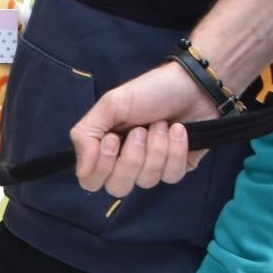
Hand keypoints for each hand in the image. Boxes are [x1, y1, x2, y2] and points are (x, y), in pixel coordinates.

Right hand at [70, 63, 217, 193]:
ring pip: (147, 181)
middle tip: (140, 130)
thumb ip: (86, 135)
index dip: (101, 167)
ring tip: (162, 124)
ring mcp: (152, 168)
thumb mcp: (111, 104)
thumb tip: (80, 170)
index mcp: (106, 148)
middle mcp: (126, 163)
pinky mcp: (177, 168)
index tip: (113, 139)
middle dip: (131, 158)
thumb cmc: (149, 91)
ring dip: (156, 148)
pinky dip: (175, 151)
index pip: (91, 181)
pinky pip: (171, 176)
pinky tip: (178, 131)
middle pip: (118, 188)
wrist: (193, 85)